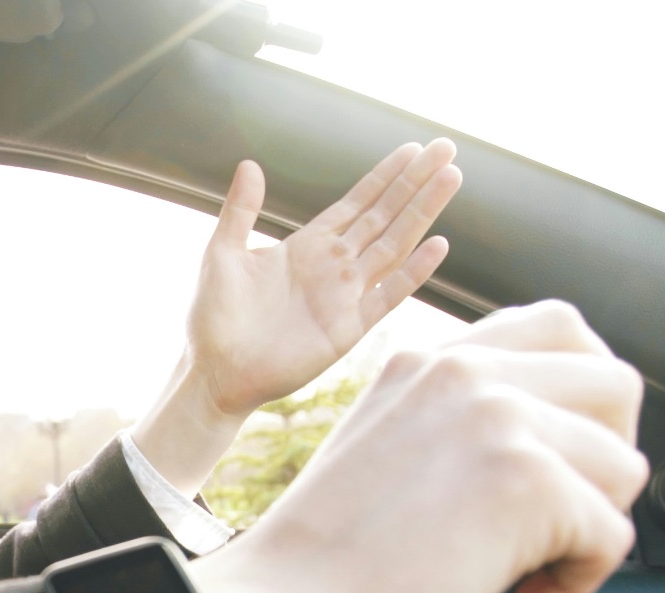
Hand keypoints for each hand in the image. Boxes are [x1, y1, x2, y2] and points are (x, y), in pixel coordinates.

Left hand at [132, 141, 462, 495]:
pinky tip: (437, 244)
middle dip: (415, 182)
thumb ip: (241, 210)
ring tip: (451, 178)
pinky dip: (413, 271)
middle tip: (446, 149)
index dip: (385, 176)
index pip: (356, 203)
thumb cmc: (213, 317)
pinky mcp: (348, 328)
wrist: (214, 371)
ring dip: (422, 212)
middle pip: (384, 215)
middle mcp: (332, 266)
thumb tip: (250, 163)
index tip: (413, 149)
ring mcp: (345, 295)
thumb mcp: (222, 254)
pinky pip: (388, 295)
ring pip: (394, 244)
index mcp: (306, 246)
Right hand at [186, 300, 647, 592]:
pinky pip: (613, 537)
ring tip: (522, 567)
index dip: (579, 402)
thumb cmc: (317, 558)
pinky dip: (573, 585)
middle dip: (604, 459)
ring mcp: (500, 420)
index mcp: (432, 360)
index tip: (551, 458)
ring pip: (625, 466)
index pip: (561, 331)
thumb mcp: (383, 445)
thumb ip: (453, 420)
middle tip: (553, 517)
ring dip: (588, 528)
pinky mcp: (528, 483)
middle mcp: (468, 373)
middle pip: (616, 386)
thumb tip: (544, 443)